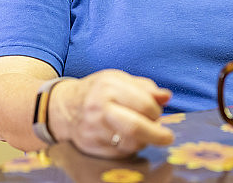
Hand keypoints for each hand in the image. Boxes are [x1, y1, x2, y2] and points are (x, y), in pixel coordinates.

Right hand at [49, 69, 174, 157]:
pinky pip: (118, 153)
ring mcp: (93, 129)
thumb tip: (166, 97)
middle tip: (167, 137)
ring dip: (143, 141)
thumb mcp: (119, 80)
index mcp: (109, 86)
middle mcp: (100, 108)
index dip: (156, 112)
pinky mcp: (91, 146)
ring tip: (143, 134)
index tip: (157, 113)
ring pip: (129, 143)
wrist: (65, 106)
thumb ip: (145, 88)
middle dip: (157, 135)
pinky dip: (129, 148)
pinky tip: (128, 139)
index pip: (144, 104)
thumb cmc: (98, 91)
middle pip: (135, 127)